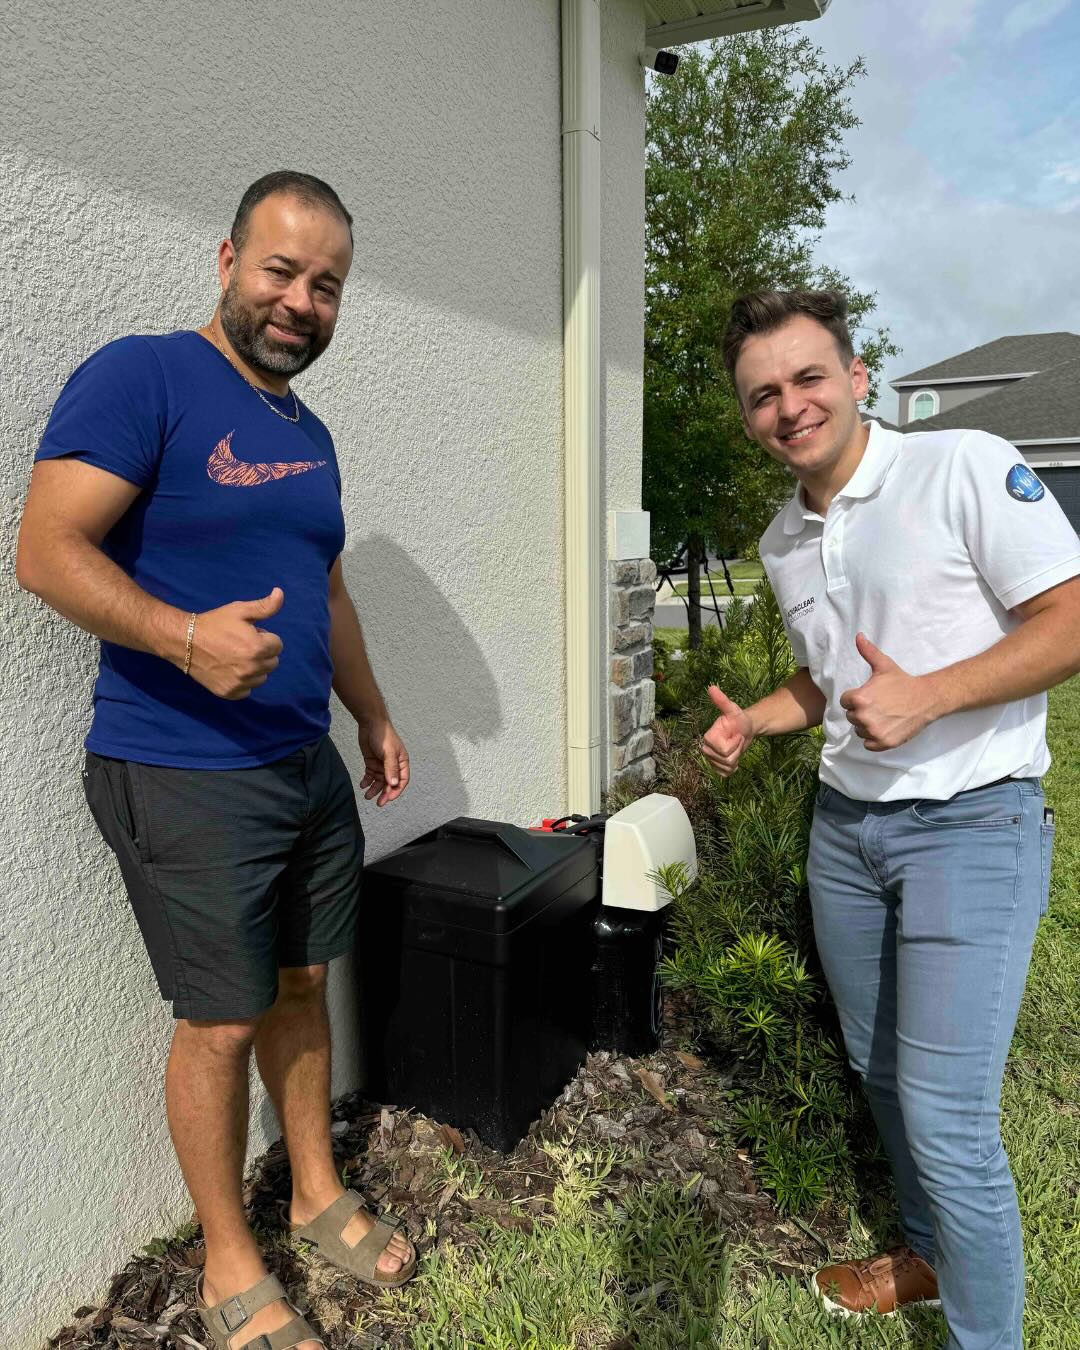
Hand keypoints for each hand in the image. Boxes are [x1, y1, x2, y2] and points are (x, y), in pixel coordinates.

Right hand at [187, 588, 283, 698]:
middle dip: (262, 652)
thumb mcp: (240, 610)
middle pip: (272, 662)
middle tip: (242, 644)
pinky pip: (248, 689)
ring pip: (262, 677)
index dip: (264, 637)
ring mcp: (240, 683)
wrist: (185, 641)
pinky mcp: (229, 693)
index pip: (278, 645)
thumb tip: (280, 593)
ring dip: (254, 668)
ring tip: (236, 656)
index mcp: (258, 648)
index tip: (249, 634)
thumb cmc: (214, 624)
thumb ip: (265, 606)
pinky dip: (243, 681)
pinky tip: (230, 669)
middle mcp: (251, 668)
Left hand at [358, 718, 409, 806]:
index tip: (389, 798)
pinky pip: (370, 775)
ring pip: (379, 781)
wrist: (370, 723)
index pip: (402, 781)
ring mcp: (382, 764)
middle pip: (390, 784)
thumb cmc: (384, 735)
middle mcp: (393, 765)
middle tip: (378, 803)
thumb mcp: (388, 752)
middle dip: (384, 793)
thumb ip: (391, 768)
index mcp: (402, 762)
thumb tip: (394, 784)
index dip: (396, 791)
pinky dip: (367, 781)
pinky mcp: (372, 762)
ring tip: (367, 796)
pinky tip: (363, 785)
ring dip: (374, 789)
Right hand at [701, 686, 754, 776]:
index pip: (722, 750)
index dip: (734, 744)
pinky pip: (725, 774)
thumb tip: (711, 687)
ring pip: (726, 767)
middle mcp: (706, 749)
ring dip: (736, 759)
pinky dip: (733, 768)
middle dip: (736, 751)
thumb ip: (722, 701)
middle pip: (724, 760)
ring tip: (737, 748)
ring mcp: (711, 759)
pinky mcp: (716, 767)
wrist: (745, 730)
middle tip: (738, 740)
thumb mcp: (733, 710)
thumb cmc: (739, 719)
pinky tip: (735, 759)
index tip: (737, 734)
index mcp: (708, 737)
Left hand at [839, 633, 934, 750]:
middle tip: (879, 705)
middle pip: (851, 717)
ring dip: (867, 725)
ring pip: (859, 731)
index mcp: (859, 698)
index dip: (856, 698)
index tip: (871, 696)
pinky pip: (867, 744)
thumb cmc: (903, 682)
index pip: (845, 702)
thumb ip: (868, 652)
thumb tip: (858, 636)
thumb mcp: (884, 666)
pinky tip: (885, 727)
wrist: (927, 699)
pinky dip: (874, 739)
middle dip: (862, 712)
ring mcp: (873, 731)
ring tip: (884, 715)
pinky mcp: (883, 743)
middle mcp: (863, 716)